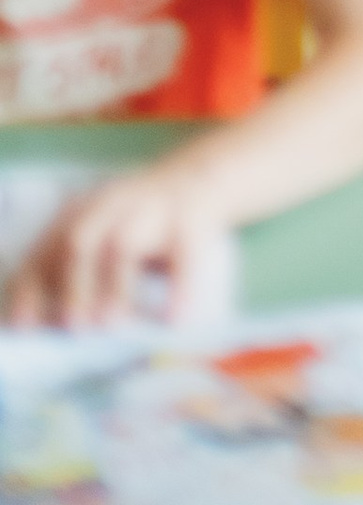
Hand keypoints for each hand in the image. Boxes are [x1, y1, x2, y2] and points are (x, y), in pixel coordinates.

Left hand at [8, 158, 230, 325]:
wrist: (199, 176)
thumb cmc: (139, 220)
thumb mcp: (101, 228)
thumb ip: (74, 266)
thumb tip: (44, 324)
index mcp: (83, 210)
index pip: (46, 249)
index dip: (31, 287)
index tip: (21, 326)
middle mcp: (112, 205)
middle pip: (80, 242)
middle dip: (71, 287)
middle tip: (71, 327)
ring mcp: (152, 210)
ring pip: (125, 245)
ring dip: (114, 288)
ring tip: (111, 326)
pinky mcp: (192, 221)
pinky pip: (185, 255)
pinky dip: (180, 288)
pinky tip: (173, 319)